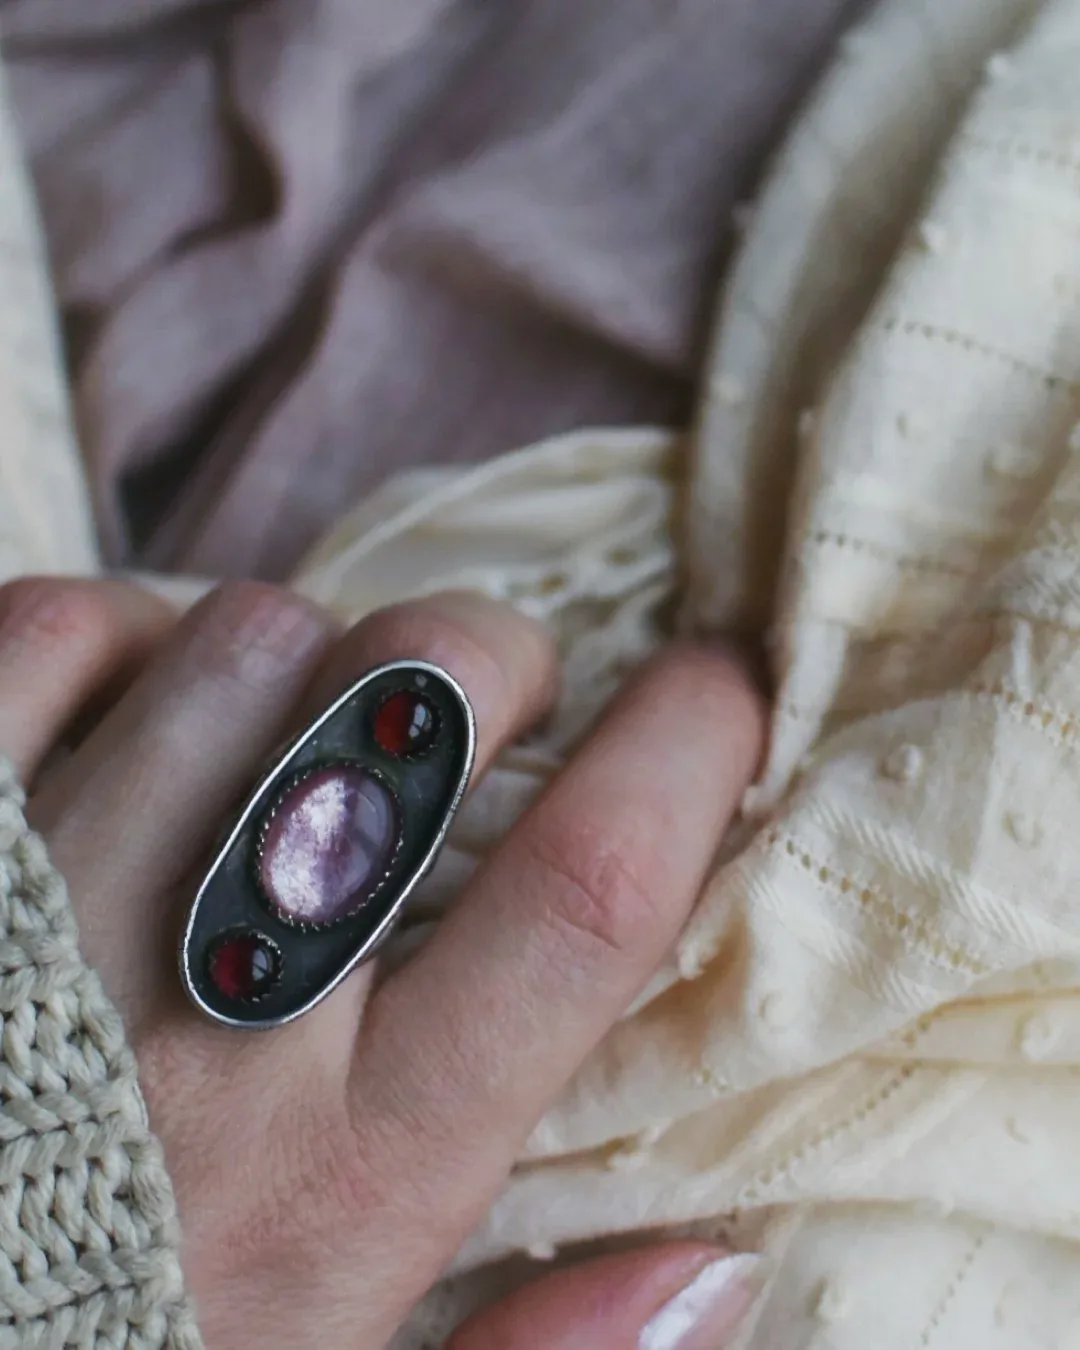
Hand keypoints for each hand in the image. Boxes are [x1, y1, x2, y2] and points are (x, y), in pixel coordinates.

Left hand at [2, 576, 765, 1348]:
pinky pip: (62, 631)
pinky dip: (124, 629)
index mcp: (349, 1171)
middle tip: (486, 694)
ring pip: (253, 640)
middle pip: (421, 702)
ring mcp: (53, 908)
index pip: (580, 895)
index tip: (714, 686)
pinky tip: (140, 704)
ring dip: (306, 652)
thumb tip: (718, 1270)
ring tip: (294, 725)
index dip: (681, 753)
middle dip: (491, 651)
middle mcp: (211, 1019)